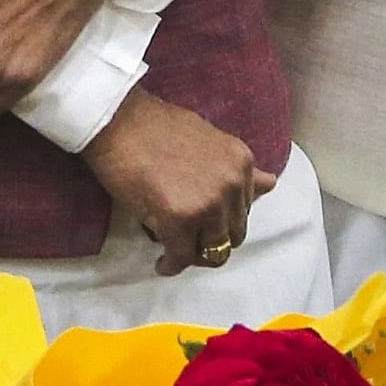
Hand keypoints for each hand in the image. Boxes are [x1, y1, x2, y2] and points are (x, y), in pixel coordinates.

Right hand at [85, 87, 277, 277]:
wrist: (116, 120)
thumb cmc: (154, 126)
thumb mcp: (209, 139)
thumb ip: (236, 168)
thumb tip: (269, 184)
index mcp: (241, 162)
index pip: (245, 208)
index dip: (223, 218)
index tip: (204, 222)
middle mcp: (232, 184)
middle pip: (234, 234)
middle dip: (212, 239)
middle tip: (189, 237)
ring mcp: (208, 205)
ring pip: (213, 251)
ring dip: (195, 254)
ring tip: (175, 250)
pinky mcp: (179, 221)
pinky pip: (181, 257)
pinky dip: (171, 265)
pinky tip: (162, 263)